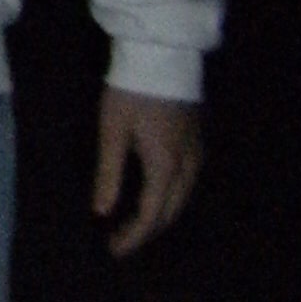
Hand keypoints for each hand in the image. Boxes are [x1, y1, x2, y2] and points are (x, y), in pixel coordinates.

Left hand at [92, 86, 203, 255]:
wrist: (162, 52)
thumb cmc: (131, 89)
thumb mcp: (112, 129)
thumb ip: (108, 173)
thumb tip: (101, 211)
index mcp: (166, 167)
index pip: (151, 216)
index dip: (133, 237)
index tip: (113, 249)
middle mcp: (189, 165)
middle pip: (171, 211)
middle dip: (146, 230)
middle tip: (121, 240)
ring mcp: (198, 151)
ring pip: (183, 197)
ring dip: (160, 214)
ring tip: (135, 223)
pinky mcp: (199, 137)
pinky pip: (188, 180)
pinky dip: (171, 196)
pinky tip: (156, 193)